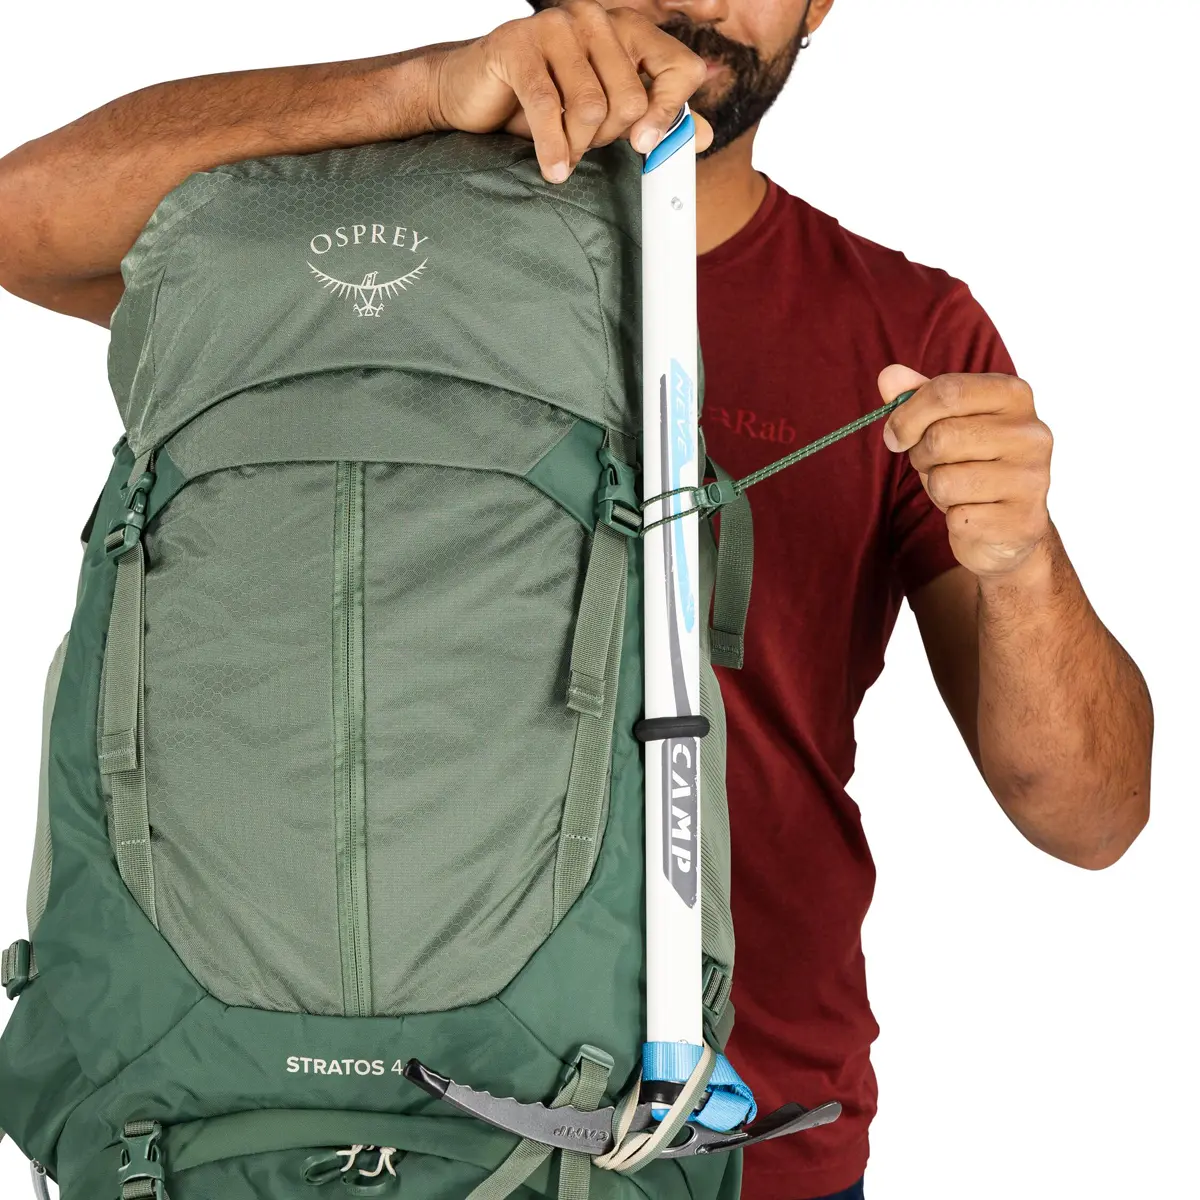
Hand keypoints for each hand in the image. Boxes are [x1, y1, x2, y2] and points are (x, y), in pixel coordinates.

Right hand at [425, 1, 711, 183]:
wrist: (472, 95)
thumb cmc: (543, 103)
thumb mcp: (607, 117)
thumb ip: (654, 121)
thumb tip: (703, 135)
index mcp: (626, 30)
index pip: (679, 67)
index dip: (671, 113)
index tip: (645, 146)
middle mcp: (595, 19)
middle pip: (632, 99)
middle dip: (608, 137)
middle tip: (584, 144)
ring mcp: (555, 26)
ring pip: (592, 107)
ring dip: (578, 145)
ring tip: (564, 152)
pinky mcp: (517, 44)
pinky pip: (547, 108)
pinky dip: (553, 148)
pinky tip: (553, 168)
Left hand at [878, 364, 1053, 578]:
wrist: (1009, 527)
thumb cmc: (972, 465)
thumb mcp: (945, 424)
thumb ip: (918, 397)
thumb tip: (889, 375)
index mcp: (1013, 396)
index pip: (947, 391)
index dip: (908, 416)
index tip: (896, 435)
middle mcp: (1031, 432)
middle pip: (941, 437)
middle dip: (921, 457)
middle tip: (935, 465)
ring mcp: (1032, 478)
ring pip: (945, 481)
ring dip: (937, 490)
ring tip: (958, 490)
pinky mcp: (1022, 519)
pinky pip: (958, 517)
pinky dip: (954, 520)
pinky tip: (974, 514)